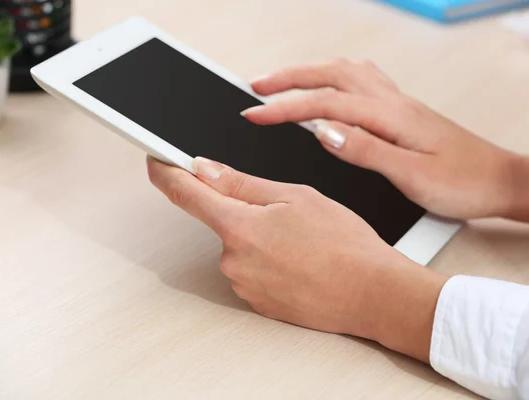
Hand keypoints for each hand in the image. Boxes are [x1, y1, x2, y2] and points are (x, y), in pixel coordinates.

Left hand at [147, 156, 447, 361]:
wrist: (372, 293)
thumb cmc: (343, 243)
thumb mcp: (294, 197)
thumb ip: (241, 184)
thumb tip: (204, 169)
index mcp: (238, 226)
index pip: (185, 193)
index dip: (166, 173)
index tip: (156, 161)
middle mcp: (232, 260)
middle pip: (221, 221)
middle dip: (243, 210)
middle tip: (285, 213)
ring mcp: (243, 286)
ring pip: (239, 247)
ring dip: (259, 238)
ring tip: (301, 243)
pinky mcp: (257, 304)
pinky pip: (251, 272)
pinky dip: (268, 262)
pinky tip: (299, 262)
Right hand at [243, 59, 518, 219]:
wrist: (500, 180)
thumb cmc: (462, 182)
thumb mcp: (412, 175)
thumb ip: (367, 151)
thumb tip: (324, 132)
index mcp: (390, 117)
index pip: (325, 104)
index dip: (285, 108)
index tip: (255, 114)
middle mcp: (392, 102)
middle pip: (331, 74)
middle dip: (289, 78)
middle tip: (257, 88)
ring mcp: (398, 102)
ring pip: (345, 72)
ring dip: (309, 72)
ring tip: (282, 82)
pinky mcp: (402, 110)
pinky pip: (362, 80)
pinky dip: (335, 77)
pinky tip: (329, 87)